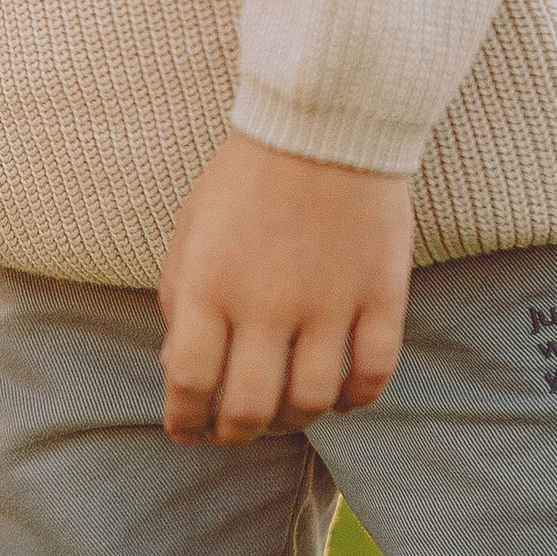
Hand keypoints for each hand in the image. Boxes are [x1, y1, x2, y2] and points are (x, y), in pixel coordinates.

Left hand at [157, 131, 413, 445]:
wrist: (323, 121)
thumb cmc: (246, 176)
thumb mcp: (191, 228)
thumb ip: (179, 297)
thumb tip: (176, 366)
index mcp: (208, 284)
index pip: (190, 381)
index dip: (185, 419)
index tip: (186, 431)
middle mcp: (266, 303)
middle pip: (250, 408)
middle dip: (236, 434)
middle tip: (234, 433)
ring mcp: (329, 302)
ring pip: (313, 402)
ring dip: (294, 421)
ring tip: (285, 414)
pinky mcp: (381, 295)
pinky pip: (373, 375)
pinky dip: (356, 400)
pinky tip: (342, 397)